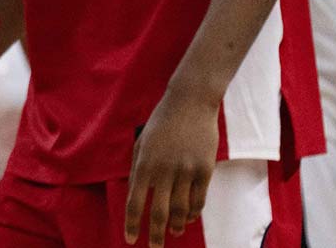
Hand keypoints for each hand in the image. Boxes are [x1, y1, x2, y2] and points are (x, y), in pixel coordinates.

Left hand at [125, 85, 218, 246]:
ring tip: (173, 232)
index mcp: (144, 164)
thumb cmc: (161, 123)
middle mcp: (164, 170)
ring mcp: (186, 170)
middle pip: (159, 213)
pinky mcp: (205, 169)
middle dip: (155, 235)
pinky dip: (192, 213)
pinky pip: (199, 200)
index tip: (130, 239)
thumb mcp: (141, 143)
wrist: (190, 102)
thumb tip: (136, 197)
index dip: (132, 224)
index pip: (135, 202)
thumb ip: (137, 171)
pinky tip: (187, 218)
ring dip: (176, 226)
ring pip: (181, 210)